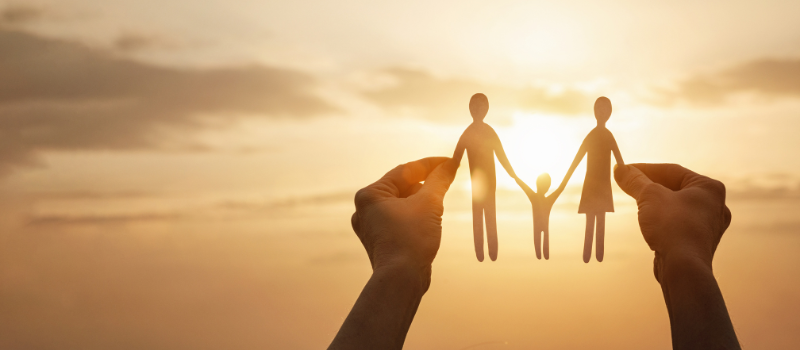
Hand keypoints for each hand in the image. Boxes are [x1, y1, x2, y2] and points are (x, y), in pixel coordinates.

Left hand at [351, 157, 457, 290]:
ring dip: (422, 199)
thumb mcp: (429, 204)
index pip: (404, 171)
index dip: (430, 164)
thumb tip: (451, 164)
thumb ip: (440, 180)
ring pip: (402, 203)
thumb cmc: (411, 239)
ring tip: (441, 200)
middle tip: (449, 178)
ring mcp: (371, 226)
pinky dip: (415, 215)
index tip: (450, 161)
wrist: (401, 280)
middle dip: (426, 183)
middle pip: (402, 187)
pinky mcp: (380, 240)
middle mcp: (365, 209)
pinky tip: (430, 218)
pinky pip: (400, 219)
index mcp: (370, 195)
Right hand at [614, 164, 731, 280]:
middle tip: (628, 185)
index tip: (625, 170)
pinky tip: (649, 222)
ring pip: (677, 207)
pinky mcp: (699, 242)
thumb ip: (635, 181)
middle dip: (650, 186)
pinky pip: (678, 223)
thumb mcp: (649, 197)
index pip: (672, 170)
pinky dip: (663, 219)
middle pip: (676, 188)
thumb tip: (620, 169)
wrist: (684, 267)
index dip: (645, 168)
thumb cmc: (672, 226)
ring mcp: (709, 225)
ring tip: (636, 202)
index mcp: (709, 188)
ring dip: (656, 203)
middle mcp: (715, 205)